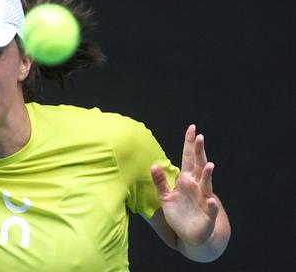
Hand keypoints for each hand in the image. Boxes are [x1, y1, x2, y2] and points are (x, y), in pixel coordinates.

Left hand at [151, 124, 218, 246]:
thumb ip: (160, 182)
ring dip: (207, 175)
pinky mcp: (208, 214)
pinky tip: (211, 200)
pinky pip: (210, 208)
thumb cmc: (179, 213)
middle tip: (200, 137)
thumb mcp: (165, 197)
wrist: (190, 235)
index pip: (188, 158)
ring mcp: (203, 199)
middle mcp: (196, 186)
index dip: (189, 144)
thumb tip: (153, 165)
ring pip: (206, 184)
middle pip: (198, 166)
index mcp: (186, 180)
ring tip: (208, 165)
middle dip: (199, 152)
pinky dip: (211, 204)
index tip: (192, 128)